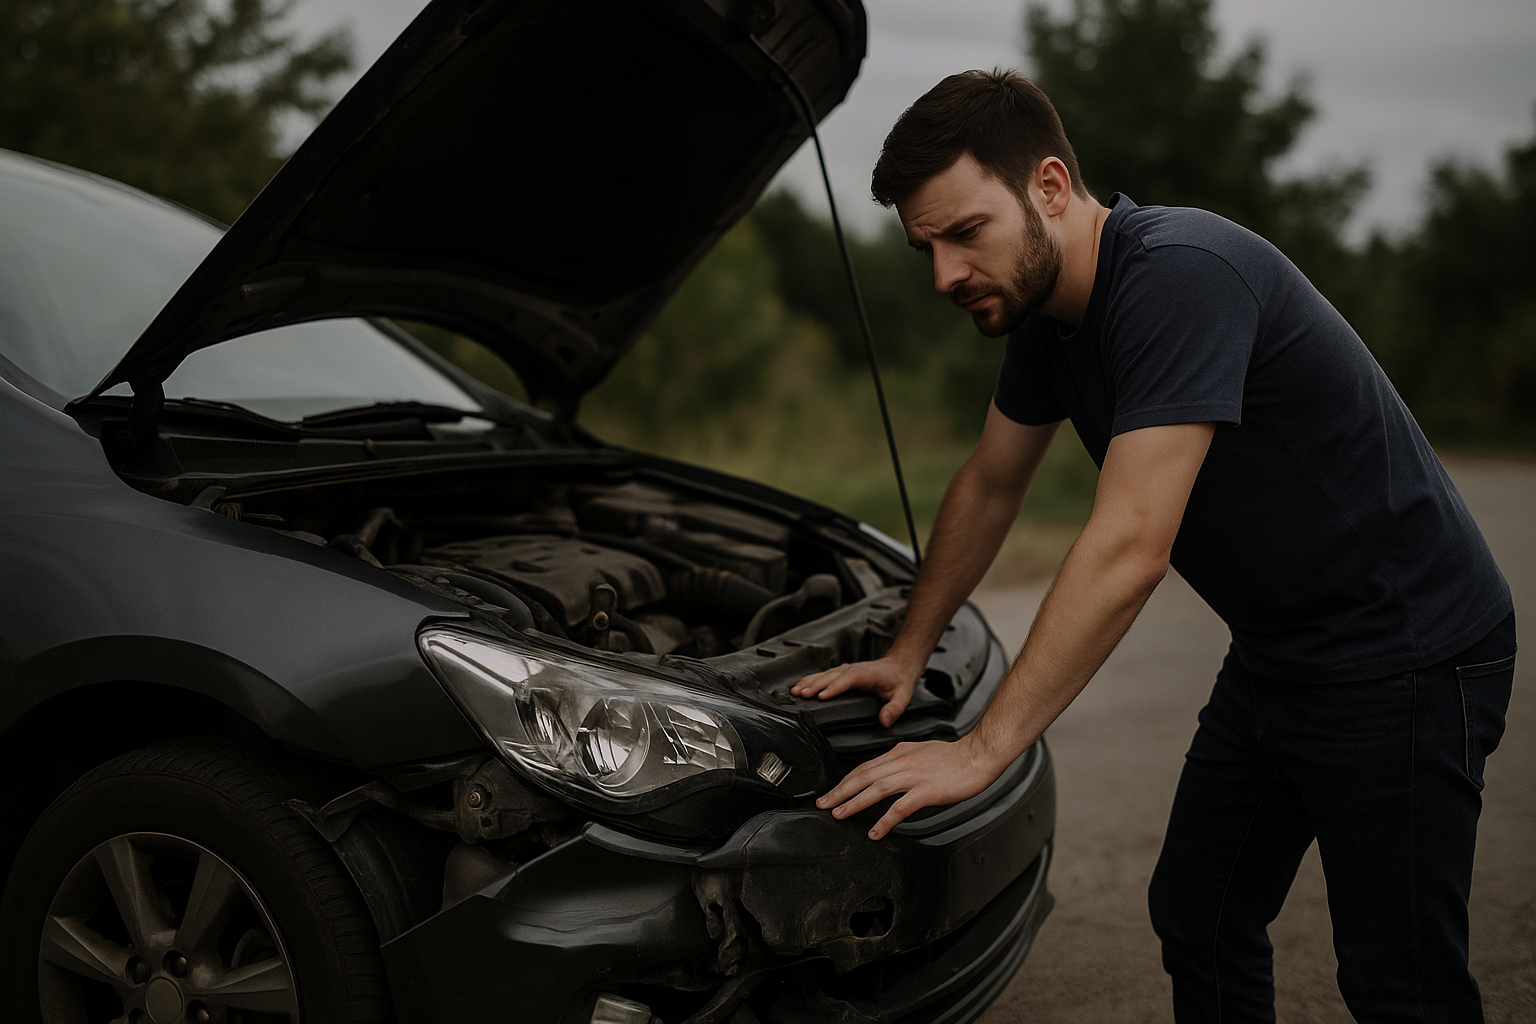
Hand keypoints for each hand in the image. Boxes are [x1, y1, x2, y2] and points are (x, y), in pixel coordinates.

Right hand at [791, 656, 918, 726]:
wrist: (898, 664)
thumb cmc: (899, 681)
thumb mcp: (902, 696)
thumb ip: (894, 709)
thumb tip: (884, 721)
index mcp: (865, 674)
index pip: (847, 679)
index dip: (834, 687)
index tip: (821, 696)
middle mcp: (852, 669)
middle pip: (830, 676)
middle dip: (814, 685)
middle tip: (800, 695)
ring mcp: (845, 669)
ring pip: (824, 675)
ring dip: (809, 682)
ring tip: (794, 692)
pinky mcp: (841, 672)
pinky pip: (823, 675)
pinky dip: (810, 680)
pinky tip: (800, 686)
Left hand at [816, 736, 1004, 839]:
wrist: (979, 755)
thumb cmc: (956, 756)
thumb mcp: (922, 751)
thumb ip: (904, 759)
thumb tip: (889, 767)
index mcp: (900, 753)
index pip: (865, 766)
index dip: (845, 780)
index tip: (832, 792)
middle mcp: (902, 762)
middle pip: (863, 776)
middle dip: (840, 791)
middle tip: (823, 804)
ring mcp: (914, 776)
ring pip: (875, 788)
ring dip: (853, 803)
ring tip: (839, 815)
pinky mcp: (927, 790)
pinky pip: (900, 808)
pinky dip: (884, 820)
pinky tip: (875, 831)